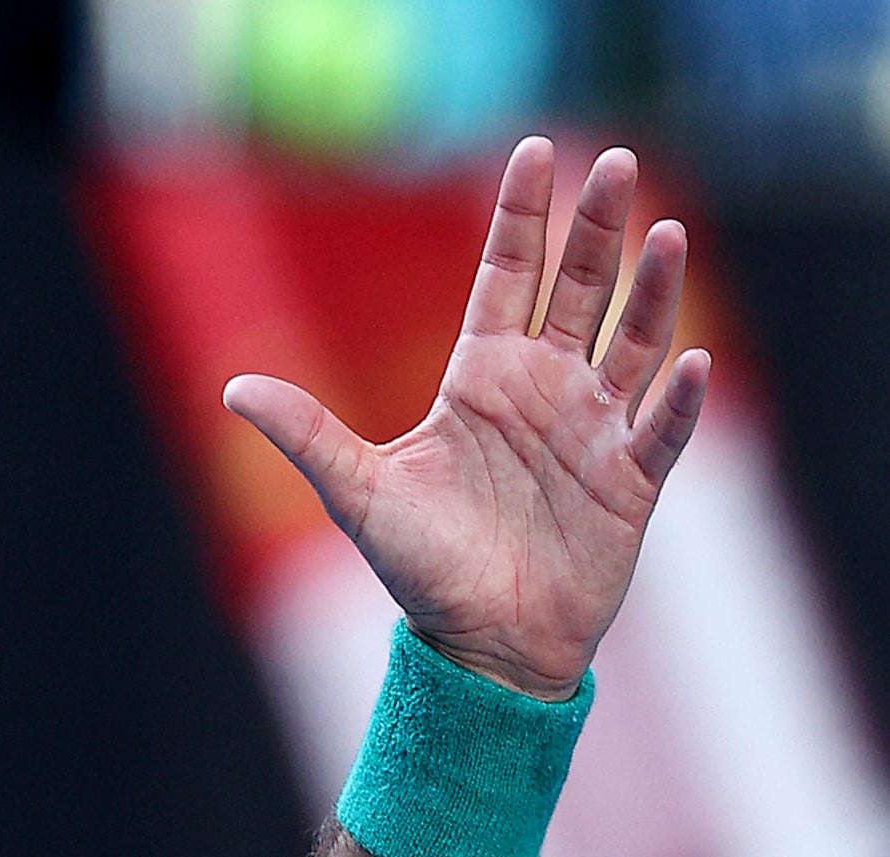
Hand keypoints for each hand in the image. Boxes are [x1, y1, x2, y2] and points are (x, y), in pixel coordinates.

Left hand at [223, 138, 709, 700]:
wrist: (479, 646)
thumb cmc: (420, 568)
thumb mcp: (357, 492)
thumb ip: (305, 433)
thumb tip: (232, 387)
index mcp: (482, 381)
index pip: (507, 277)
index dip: (522, 215)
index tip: (531, 148)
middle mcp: (544, 391)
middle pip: (578, 289)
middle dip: (598, 228)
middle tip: (618, 160)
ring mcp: (593, 431)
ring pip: (633, 341)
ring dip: (652, 291)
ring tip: (664, 234)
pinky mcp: (630, 482)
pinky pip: (661, 430)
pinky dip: (676, 399)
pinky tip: (687, 363)